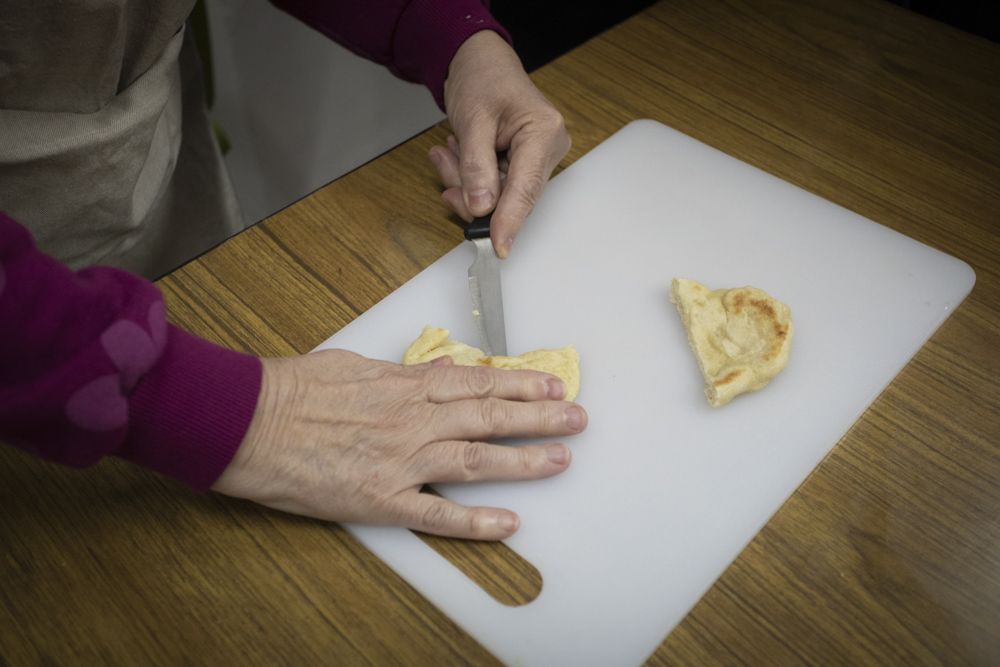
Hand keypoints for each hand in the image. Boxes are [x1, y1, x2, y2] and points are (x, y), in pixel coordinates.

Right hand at [212, 350, 586, 539]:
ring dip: (524, 461)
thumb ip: (399, 373)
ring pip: (477, 460)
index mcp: (406, 385)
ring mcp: (402, 461)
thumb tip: (431, 373)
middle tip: (576, 418)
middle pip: (490, 417)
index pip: (478, 382)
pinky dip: (476, 522)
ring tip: (560, 460)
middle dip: (540, 417)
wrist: (250, 422)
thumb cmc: (294, 389)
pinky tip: (509, 525)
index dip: (520, 384)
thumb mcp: (354, 364)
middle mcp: (414, 420)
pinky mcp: (382, 499)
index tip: (550, 384)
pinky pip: (438, 514)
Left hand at [430, 30, 570, 257]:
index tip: (497, 246)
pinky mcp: (521, 165)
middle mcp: (547, 149)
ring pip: (497, 194)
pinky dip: (469, 176)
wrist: (480, 62)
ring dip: (465, 179)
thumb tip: (482, 206)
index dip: (510, 220)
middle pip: (511, 195)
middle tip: (445, 163)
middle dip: (472, 189)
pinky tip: (457, 153)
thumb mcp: (472, 119)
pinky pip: (493, 185)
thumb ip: (477, 166)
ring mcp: (536, 159)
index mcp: (544, 132)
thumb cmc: (482, 78)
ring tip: (448, 150)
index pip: (527, 188)